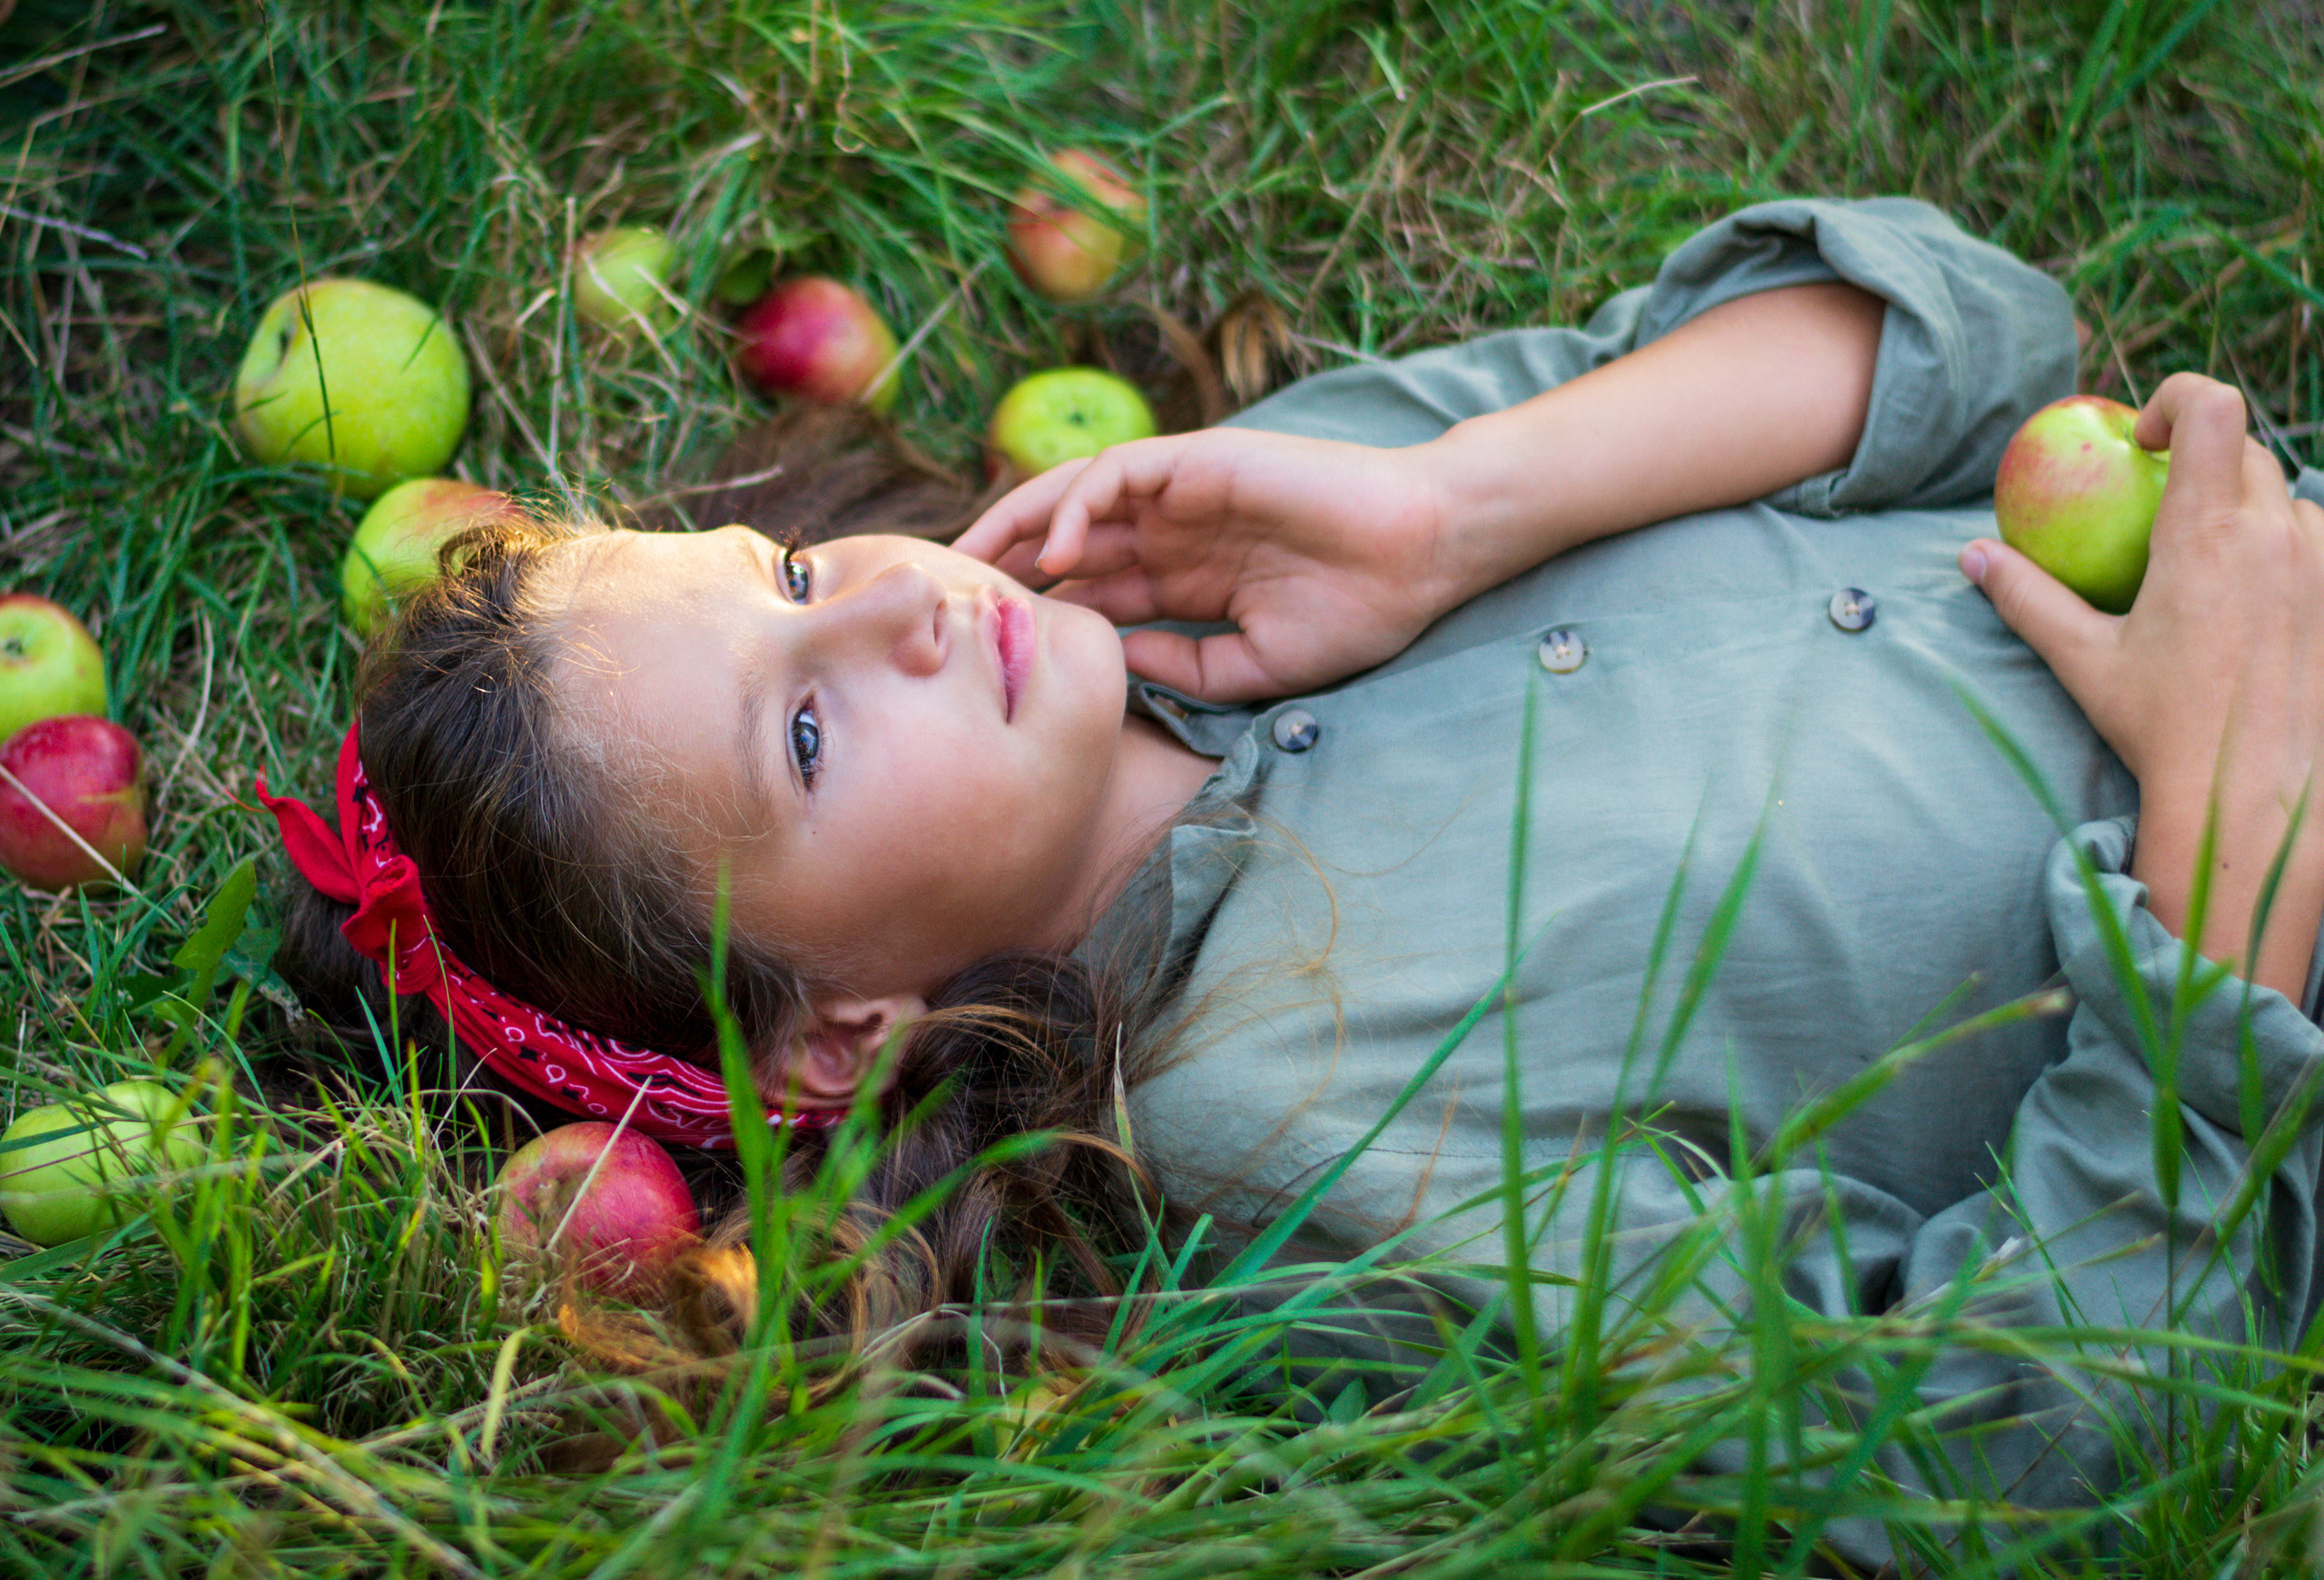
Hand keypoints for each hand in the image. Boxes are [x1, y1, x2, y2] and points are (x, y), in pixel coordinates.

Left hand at [953, 427, 1452, 701]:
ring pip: (1075, 499)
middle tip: (944, 605)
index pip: (1090, 593)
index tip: (984, 655)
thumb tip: (1115, 664)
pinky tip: (1057, 552)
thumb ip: (1183, 667)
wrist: (1424, 554)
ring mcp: (1182, 493)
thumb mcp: (1256, 666)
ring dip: (1017, 529)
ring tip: (969, 567)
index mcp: (1185, 579)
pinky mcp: (1199, 460)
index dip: (1037, 618)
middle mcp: (1173, 531)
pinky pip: (1119, 473)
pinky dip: (1078, 504)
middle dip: (1003, 571)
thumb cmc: (1358, 610)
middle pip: (1066, 545)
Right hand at [1963, 373, 2323, 993]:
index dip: (2177, 397)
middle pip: (2248, 450)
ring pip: (2291, 500)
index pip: (2211, 407)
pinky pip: (2317, 547)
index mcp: (2207, 533)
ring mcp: (2321, 566)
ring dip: (2251, 512)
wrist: (2254, 793)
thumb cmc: (2164, 728)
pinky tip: (2255, 605)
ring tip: (2212, 566)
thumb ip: (2027, 599)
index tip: (2143, 440)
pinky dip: (2285, 555)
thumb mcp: (2084, 660)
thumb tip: (1973, 557)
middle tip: (2163, 507)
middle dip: (2204, 461)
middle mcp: (2275, 534)